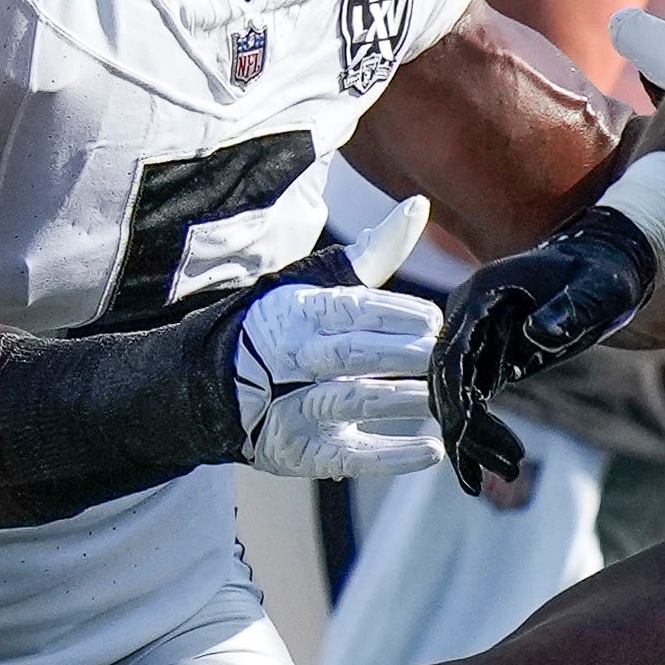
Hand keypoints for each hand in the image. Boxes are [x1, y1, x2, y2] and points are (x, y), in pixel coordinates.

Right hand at [224, 203, 447, 478]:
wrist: (222, 388)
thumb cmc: (292, 327)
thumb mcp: (322, 284)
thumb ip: (375, 254)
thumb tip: (417, 208)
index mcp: (302, 311)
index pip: (350, 309)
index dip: (393, 314)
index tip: (433, 320)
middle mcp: (295, 358)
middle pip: (350, 354)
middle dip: (399, 354)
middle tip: (441, 357)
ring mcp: (295, 408)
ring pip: (350, 401)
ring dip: (399, 400)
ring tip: (442, 398)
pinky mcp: (304, 451)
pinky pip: (349, 456)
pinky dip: (391, 455)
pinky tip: (431, 450)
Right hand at [428, 207, 655, 491]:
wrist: (611, 263)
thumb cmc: (607, 273)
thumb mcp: (598, 290)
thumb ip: (571, 308)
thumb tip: (536, 334)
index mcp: (481, 296)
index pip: (451, 354)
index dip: (455, 399)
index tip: (463, 437)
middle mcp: (468, 318)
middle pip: (447, 383)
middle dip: (465, 431)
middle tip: (496, 472)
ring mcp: (477, 339)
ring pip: (457, 398)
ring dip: (474, 440)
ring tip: (502, 476)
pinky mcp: (493, 358)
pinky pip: (474, 401)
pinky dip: (481, 433)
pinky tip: (496, 467)